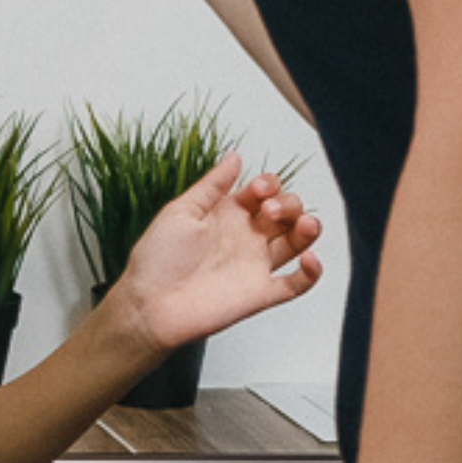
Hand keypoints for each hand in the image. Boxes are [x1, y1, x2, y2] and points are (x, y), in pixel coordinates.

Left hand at [106, 154, 323, 359]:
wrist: (149, 305)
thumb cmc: (157, 260)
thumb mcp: (181, 211)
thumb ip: (212, 186)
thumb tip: (234, 157)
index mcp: (228, 214)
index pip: (264, 191)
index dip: (268, 184)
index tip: (257, 190)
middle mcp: (246, 237)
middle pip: (286, 213)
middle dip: (287, 204)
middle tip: (268, 212)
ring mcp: (255, 264)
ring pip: (297, 242)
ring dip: (307, 229)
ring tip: (304, 224)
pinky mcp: (260, 293)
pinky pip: (296, 284)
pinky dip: (312, 273)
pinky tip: (310, 259)